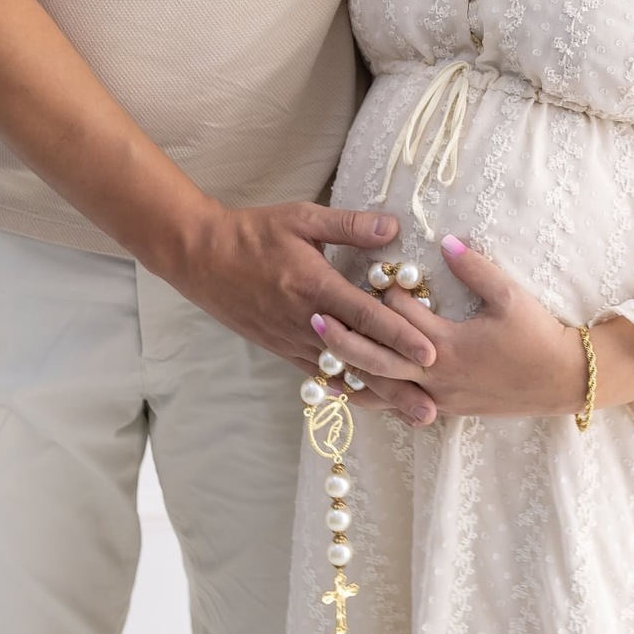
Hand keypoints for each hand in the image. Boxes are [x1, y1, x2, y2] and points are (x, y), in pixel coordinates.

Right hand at [172, 200, 439, 425]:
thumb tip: (393, 227)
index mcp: (315, 287)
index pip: (366, 317)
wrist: (202, 257)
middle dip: (396, 386)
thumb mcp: (302, 218)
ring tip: (408, 414)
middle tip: (431, 412)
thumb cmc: (255, 232)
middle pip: (359, 359)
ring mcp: (292, 340)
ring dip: (377, 395)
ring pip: (342, 374)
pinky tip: (366, 403)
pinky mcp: (281, 349)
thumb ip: (348, 225)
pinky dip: (345, 390)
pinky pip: (319, 374)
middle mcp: (306, 322)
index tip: (431, 354)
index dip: (399, 336)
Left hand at [310, 235, 633, 419]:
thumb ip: (475, 267)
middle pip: (379, 360)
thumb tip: (445, 239)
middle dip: (345, 340)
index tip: (364, 272)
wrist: (562, 381)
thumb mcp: (510, 296)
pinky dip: (374, 398)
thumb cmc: (537, 335)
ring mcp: (439, 398)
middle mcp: (436, 376)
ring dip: (351, 375)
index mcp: (448, 345)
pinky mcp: (445, 409)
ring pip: (384, 391)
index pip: (402, 317)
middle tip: (314, 319)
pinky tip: (355, 391)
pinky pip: (400, 406)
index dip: (382, 294)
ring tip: (317, 362)